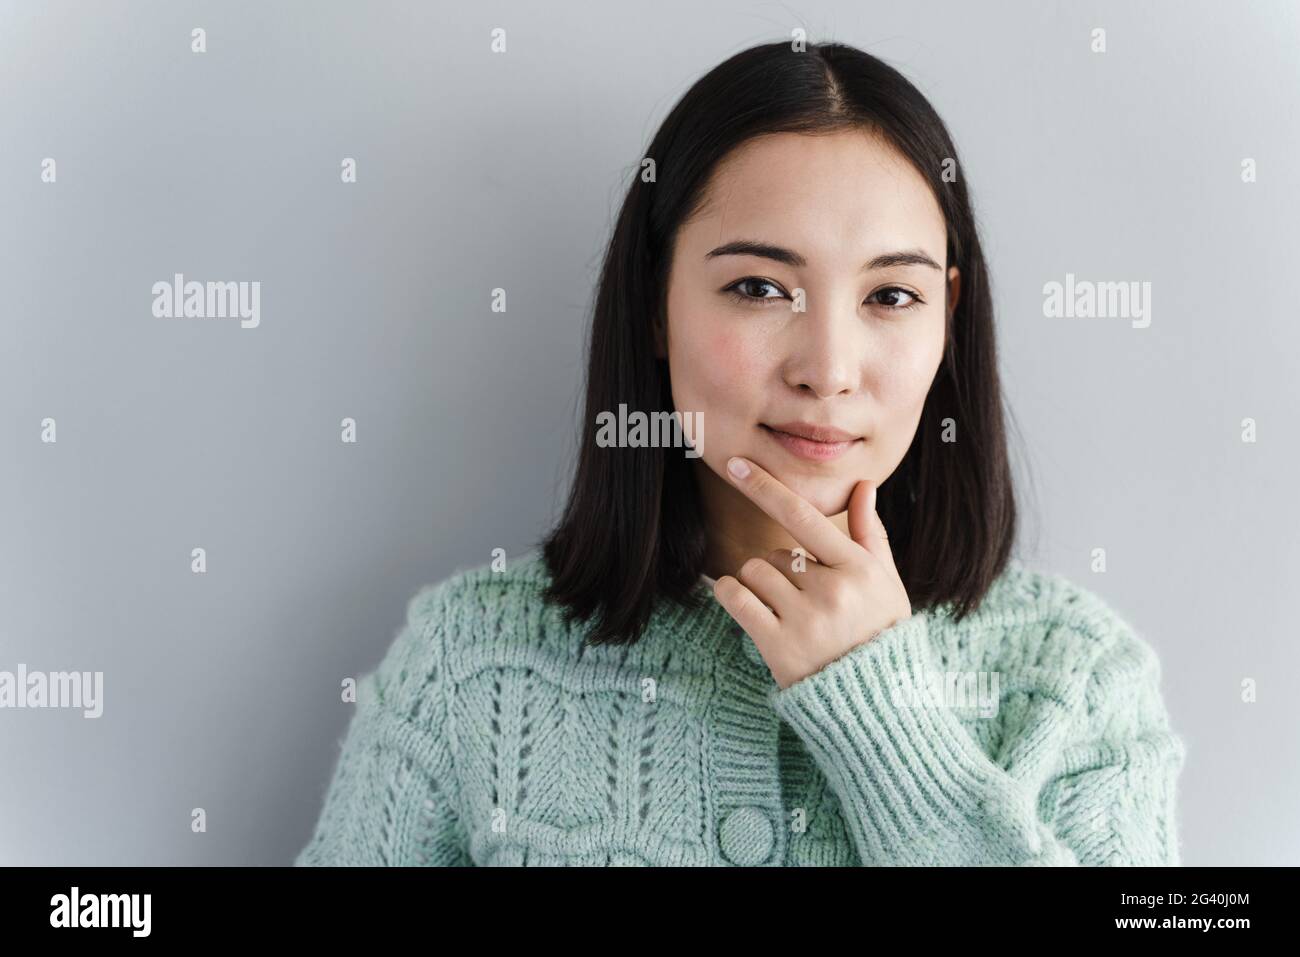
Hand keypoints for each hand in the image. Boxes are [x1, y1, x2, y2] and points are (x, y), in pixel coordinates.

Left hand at [712, 455, 912, 689]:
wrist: (877, 703)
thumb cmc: (881, 634)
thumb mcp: (886, 583)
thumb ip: (869, 533)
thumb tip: (863, 485)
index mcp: (859, 569)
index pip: (803, 515)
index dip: (766, 486)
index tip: (736, 464)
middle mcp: (832, 591)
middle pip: (774, 552)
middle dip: (782, 569)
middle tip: (807, 600)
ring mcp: (803, 620)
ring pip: (753, 571)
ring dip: (760, 585)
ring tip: (789, 611)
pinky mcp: (778, 646)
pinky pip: (735, 598)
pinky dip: (734, 596)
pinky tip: (752, 609)